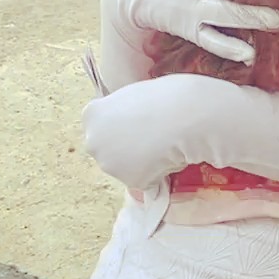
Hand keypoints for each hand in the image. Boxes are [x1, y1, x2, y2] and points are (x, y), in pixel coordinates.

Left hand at [81, 73, 232, 191]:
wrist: (186, 116)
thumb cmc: (164, 96)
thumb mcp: (133, 96)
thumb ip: (121, 114)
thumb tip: (129, 130)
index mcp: (92, 115)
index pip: (100, 125)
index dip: (119, 125)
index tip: (136, 122)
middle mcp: (93, 142)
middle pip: (107, 149)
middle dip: (124, 147)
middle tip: (149, 136)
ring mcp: (110, 165)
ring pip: (124, 167)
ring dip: (139, 161)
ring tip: (163, 145)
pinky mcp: (131, 182)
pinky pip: (143, 179)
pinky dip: (155, 173)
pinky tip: (168, 157)